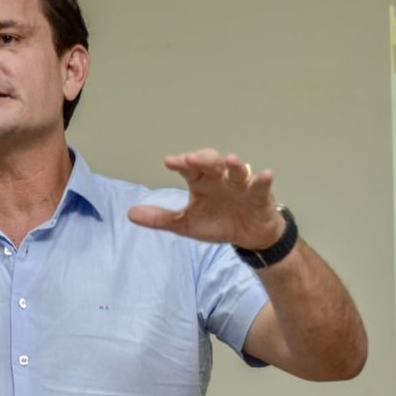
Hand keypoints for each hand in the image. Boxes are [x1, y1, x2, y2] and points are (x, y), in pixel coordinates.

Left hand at [128, 149, 285, 249]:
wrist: (248, 236)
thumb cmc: (218, 222)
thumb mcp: (187, 224)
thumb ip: (161, 219)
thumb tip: (130, 213)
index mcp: (202, 181)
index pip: (189, 168)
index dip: (181, 163)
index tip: (169, 162)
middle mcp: (220, 178)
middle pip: (212, 162)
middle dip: (203, 159)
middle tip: (192, 159)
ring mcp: (241, 185)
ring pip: (237, 170)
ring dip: (235, 164)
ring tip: (230, 160)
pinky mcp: (259, 195)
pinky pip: (261, 185)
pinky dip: (263, 180)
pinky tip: (264, 174)